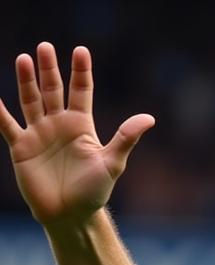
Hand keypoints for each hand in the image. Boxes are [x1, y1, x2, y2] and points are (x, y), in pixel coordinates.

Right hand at [0, 42, 153, 225]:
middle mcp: (59, 125)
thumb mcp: (112, 163)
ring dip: (27, 81)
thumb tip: (150, 118)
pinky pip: (7, 124)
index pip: (81, 92)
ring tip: (25, 59)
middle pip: (52, 90)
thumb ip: (126, 138)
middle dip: (49, 70)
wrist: (70, 216)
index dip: (81, 72)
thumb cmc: (94, 192)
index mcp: (82, 126)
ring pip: (30, 100)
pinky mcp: (22, 147)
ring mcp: (39, 134)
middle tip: (45, 47)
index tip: (81, 51)